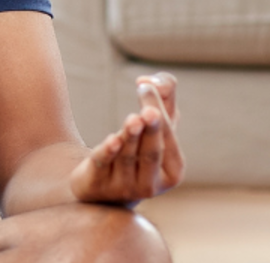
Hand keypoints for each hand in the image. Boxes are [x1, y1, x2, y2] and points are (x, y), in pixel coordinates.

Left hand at [69, 72, 183, 206]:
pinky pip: (103, 166)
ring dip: (130, 138)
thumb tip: (148, 80)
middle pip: (151, 153)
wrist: (103, 184)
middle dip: (151, 131)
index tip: (144, 86)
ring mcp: (124, 189)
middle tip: (149, 113)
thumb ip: (164, 94)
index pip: (168, 140)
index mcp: (173, 171)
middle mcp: (151, 185)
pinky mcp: (97, 186)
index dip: (159, 112)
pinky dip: (108, 153)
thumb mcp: (156, 122)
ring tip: (133, 120)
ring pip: (127, 158)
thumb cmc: (139, 148)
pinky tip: (112, 140)